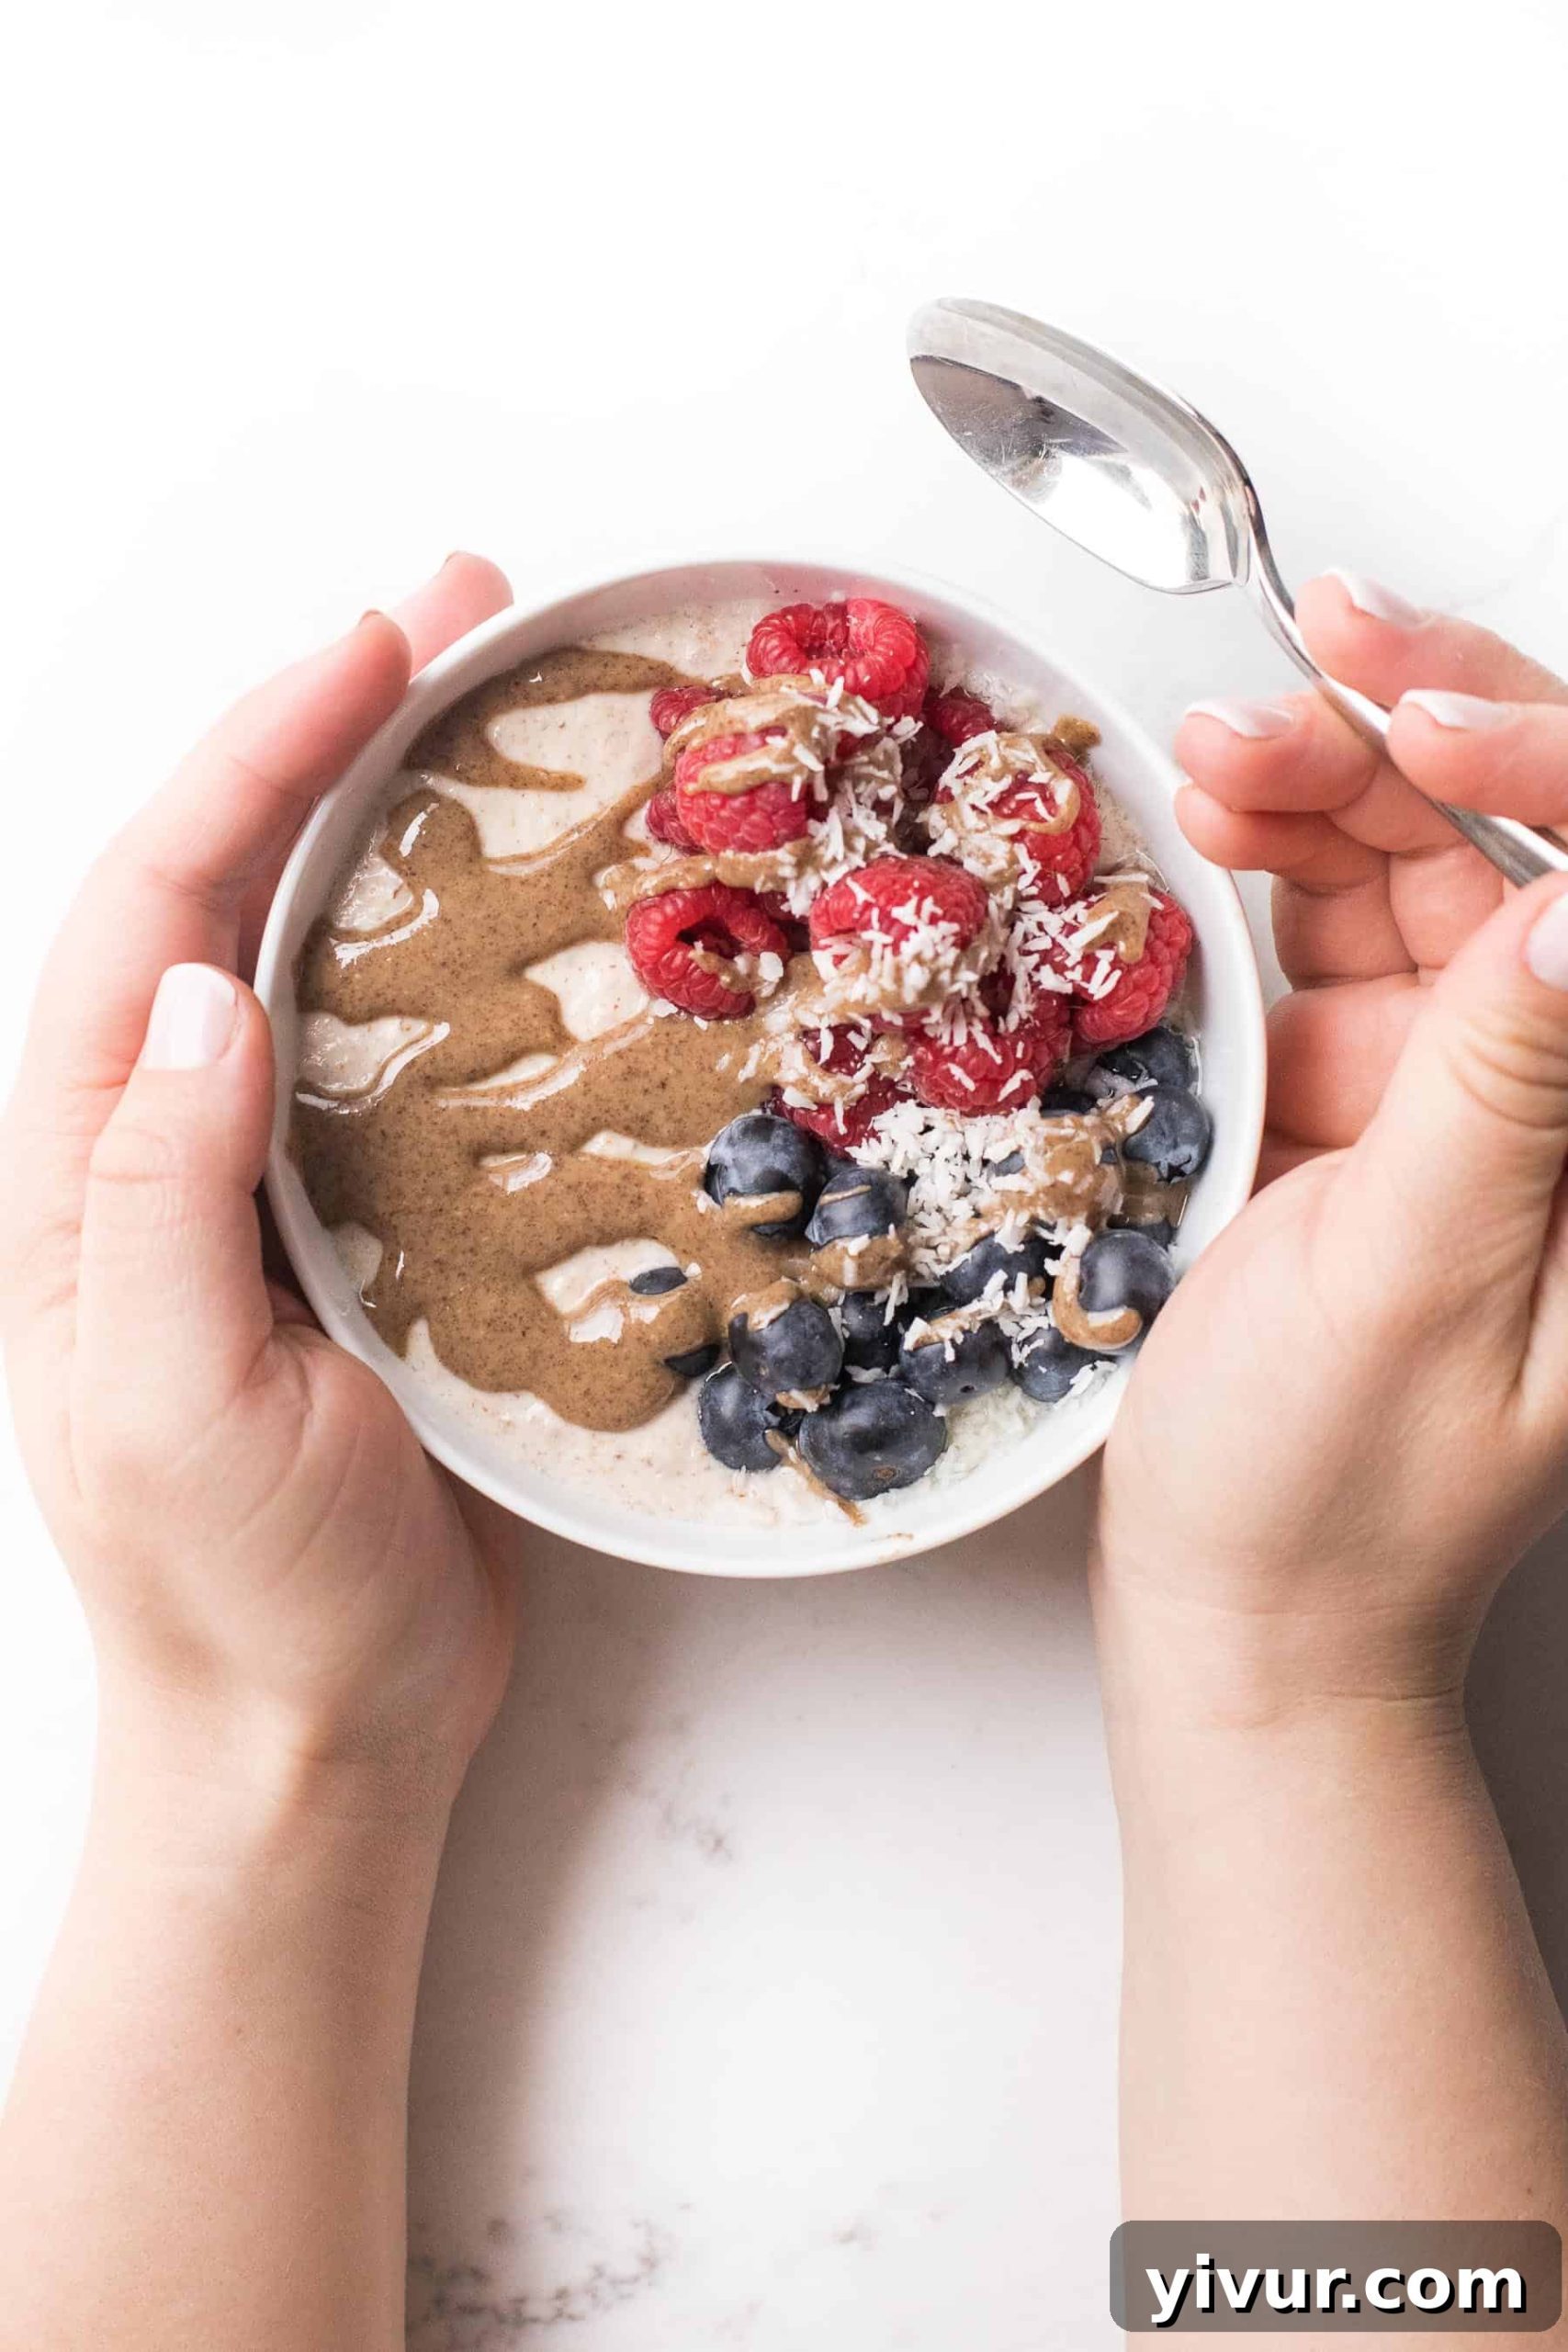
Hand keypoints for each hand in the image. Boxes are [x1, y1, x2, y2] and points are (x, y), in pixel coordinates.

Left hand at [1, 556, 519, 1815]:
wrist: (317, 1733)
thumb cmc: (236, 1596)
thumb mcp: (164, 1404)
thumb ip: (157, 1195)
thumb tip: (199, 991)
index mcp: (87, 1167)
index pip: (155, 907)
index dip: (253, 755)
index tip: (369, 647)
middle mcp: (173, 1145)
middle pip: (235, 886)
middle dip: (331, 731)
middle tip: (460, 613)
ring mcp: (277, 1181)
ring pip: (327, 952)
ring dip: (404, 818)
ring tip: (506, 704)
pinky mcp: (376, 1229)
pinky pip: (416, 1058)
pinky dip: (472, 958)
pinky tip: (542, 912)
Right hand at [1096, 571, 1567, 1716]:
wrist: (1239, 1602)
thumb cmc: (1329, 1498)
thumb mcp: (1408, 1293)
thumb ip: (1495, 1093)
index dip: (1549, 769)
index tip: (1416, 732)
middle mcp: (1564, 1102)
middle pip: (1532, 847)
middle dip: (1418, 737)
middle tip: (1297, 677)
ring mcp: (1471, 1087)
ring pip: (1424, 865)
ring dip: (1322, 783)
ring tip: (1212, 754)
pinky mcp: (1374, 1088)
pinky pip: (1332, 930)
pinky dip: (1266, 863)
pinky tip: (1207, 823)